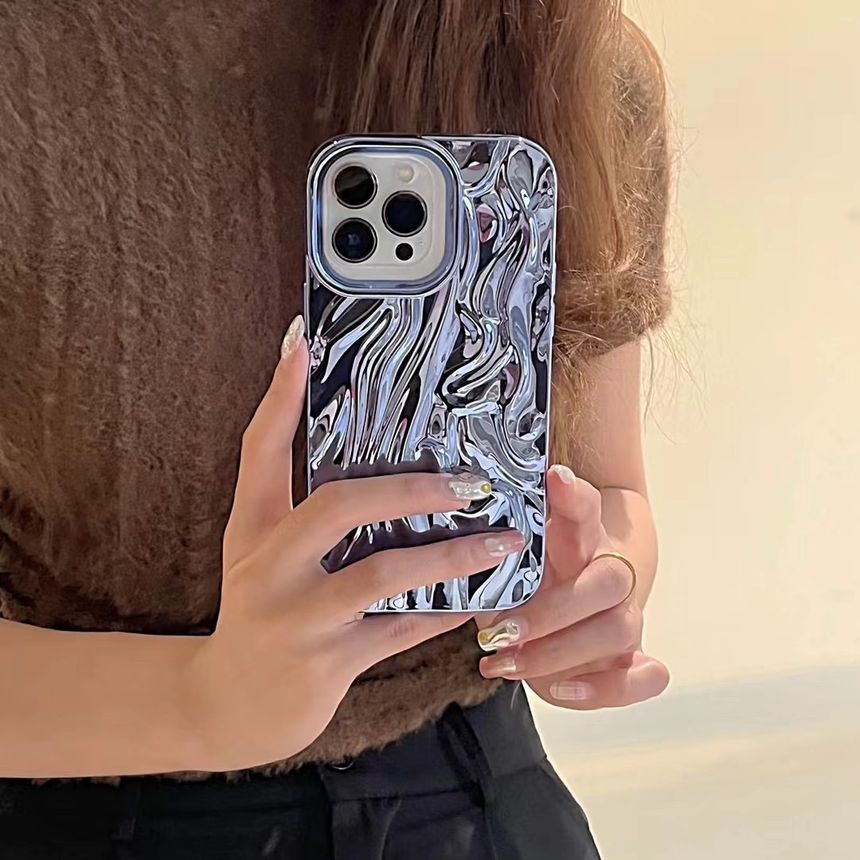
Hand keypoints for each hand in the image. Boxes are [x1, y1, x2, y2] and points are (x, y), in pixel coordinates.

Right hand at [185, 317, 523, 770]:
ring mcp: (296, 619)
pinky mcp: (326, 665)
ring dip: (450, 556)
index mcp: (251, 529)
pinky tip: (480, 597)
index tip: (304, 340)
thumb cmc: (258, 610)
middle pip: (339, 505)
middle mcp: (267, 567)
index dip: (281, 395)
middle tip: (471, 484)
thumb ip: (297, 505)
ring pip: (382, 574)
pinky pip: (400, 631)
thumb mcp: (260, 553)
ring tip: (503, 541)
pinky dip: (443, 612)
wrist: (227, 705)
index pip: (260, 448)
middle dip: (412, 489)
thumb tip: (361, 454)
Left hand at [476, 464, 668, 709]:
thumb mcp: (509, 559)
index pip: (586, 508)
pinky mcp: (630, 657)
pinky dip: (607, 687)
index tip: (555, 478)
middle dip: (552, 610)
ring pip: (619, 628)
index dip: (575, 495)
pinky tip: (562, 689)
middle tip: (499, 630)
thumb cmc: (531, 579)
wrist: (572, 605)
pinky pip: (646, 676)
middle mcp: (608, 572)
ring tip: (505, 663)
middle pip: (609, 579)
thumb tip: (447, 556)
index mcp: (579, 538)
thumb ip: (490, 554)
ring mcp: (624, 615)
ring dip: (559, 651)